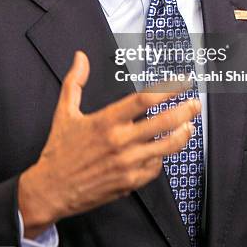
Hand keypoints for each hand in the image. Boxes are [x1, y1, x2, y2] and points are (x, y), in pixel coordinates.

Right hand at [18, 51, 199, 237]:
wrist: (51, 190)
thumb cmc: (59, 149)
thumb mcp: (64, 112)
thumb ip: (75, 82)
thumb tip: (81, 56)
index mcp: (106, 121)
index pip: (144, 100)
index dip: (167, 89)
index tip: (181, 82)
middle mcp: (119, 142)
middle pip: (163, 123)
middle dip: (185, 111)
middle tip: (196, 103)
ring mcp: (127, 164)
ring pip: (165, 148)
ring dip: (182, 135)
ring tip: (190, 126)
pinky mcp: (129, 182)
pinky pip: (154, 168)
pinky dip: (161, 158)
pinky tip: (164, 150)